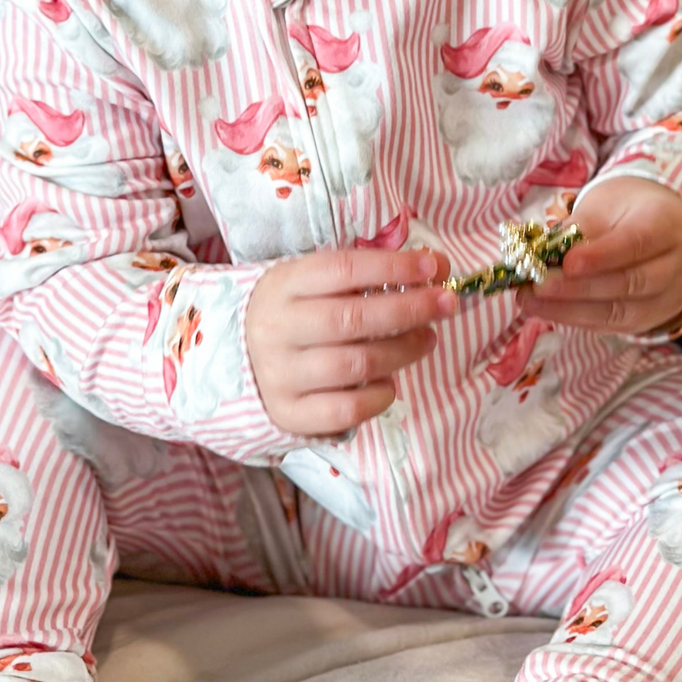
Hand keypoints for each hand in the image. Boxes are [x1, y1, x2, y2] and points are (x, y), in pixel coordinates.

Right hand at [246, 247, 455, 436]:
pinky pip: (347, 410)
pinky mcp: (289, 414)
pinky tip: (390, 383)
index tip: (434, 267)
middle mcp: (277, 328)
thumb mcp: (311, 283)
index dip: (393, 267)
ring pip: (355, 364)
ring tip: (426, 339)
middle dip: (410, 309)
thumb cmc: (293, 312)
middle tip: (445, 304)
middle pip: (353, 318)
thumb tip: (434, 269)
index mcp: (283, 284)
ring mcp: (280, 374)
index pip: (343, 270)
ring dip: (403, 351)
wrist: (236, 357)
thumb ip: (364, 276)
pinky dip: (379, 396)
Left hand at [527, 178, 681, 337]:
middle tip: (538, 286)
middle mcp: (676, 264)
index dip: (602, 256)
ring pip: (621, 311)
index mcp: (667, 224)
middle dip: (579, 288)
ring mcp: (667, 297)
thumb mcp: (608, 205)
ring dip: (571, 309)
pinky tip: (547, 311)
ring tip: (531, 301)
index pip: (637, 243)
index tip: (567, 263)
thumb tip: (541, 252)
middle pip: (630, 282)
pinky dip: (577, 319)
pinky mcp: (649, 319)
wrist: (665, 230)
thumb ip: (579, 228)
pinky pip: (613, 325)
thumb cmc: (630, 212)